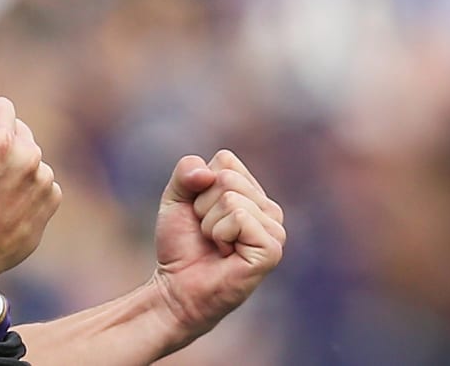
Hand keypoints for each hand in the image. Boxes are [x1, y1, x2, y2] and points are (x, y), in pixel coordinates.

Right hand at [0, 97, 62, 283]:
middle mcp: (27, 156)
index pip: (0, 107)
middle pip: (19, 130)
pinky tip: (7, 205)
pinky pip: (43, 184)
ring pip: (31, 158)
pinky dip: (28, 190)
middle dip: (3, 143)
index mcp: (0, 138)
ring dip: (17, 168)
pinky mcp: (50, 201)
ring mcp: (42, 180)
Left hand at [150, 150, 284, 340]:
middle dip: (203, 206)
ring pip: (231, 197)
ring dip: (209, 223)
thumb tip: (208, 173)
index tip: (199, 213)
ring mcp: (274, 229)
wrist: (177, 288)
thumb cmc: (181, 245)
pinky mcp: (271, 249)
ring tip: (216, 244)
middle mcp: (268, 208)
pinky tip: (225, 254)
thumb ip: (186, 171)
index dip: (199, 186)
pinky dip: (220, 234)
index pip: (225, 160)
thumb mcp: (175, 198)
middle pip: (227, 177)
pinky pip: (239, 217)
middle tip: (207, 233)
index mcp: (251, 192)